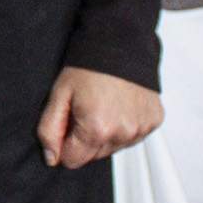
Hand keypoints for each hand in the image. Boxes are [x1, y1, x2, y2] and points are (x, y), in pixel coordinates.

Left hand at [38, 66, 161, 168]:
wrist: (120, 42)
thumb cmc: (88, 66)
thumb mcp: (59, 95)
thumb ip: (49, 130)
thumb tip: (52, 158)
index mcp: (97, 129)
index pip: (73, 161)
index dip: (65, 143)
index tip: (68, 123)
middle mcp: (123, 133)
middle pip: (94, 156)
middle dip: (85, 139)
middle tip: (85, 110)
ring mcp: (141, 128)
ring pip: (114, 147)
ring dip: (106, 133)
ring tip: (103, 105)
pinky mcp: (154, 121)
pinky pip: (133, 136)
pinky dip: (125, 125)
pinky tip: (119, 105)